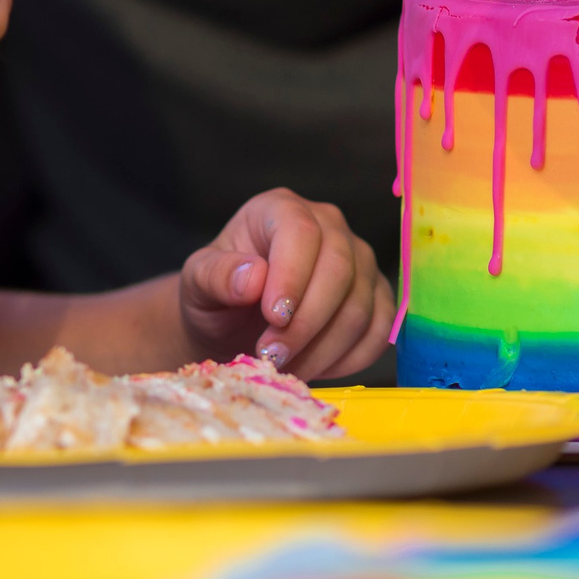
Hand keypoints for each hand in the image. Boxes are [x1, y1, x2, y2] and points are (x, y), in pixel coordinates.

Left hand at [177, 189, 392, 380]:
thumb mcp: (197, 282)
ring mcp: (359, 260)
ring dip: (324, 348)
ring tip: (286, 368)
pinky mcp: (376, 295)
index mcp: (280, 209)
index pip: (300, 232)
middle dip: (306, 322)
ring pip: (360, 306)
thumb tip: (252, 278)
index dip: (292, 276)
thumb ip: (216, 275)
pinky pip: (380, 330)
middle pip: (339, 269)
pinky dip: (350, 358)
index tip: (272, 317)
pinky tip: (315, 367)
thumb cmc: (217, 294)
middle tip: (273, 357)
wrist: (234, 322)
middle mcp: (328, 225)